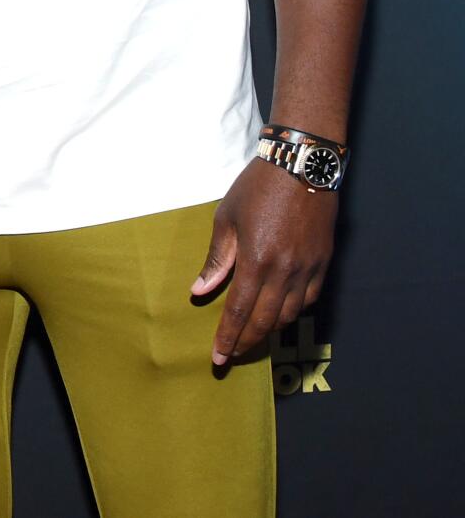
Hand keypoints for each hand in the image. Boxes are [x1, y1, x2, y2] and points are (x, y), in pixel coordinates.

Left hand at [193, 158, 336, 365]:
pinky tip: (280, 313)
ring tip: (252, 336)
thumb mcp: (226, 219)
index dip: (228, 338)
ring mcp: (308, 268)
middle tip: (232, 355)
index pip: (239, 311)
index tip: (218, 357)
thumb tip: (200, 291)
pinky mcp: (324, 262)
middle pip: (265, 320)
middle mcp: (285, 271)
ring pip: (289, 314)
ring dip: (270, 329)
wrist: (301, 165)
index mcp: (256, 260)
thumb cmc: (256, 188)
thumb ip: (217, 260)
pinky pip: (309, 298)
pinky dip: (293, 311)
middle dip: (247, 342)